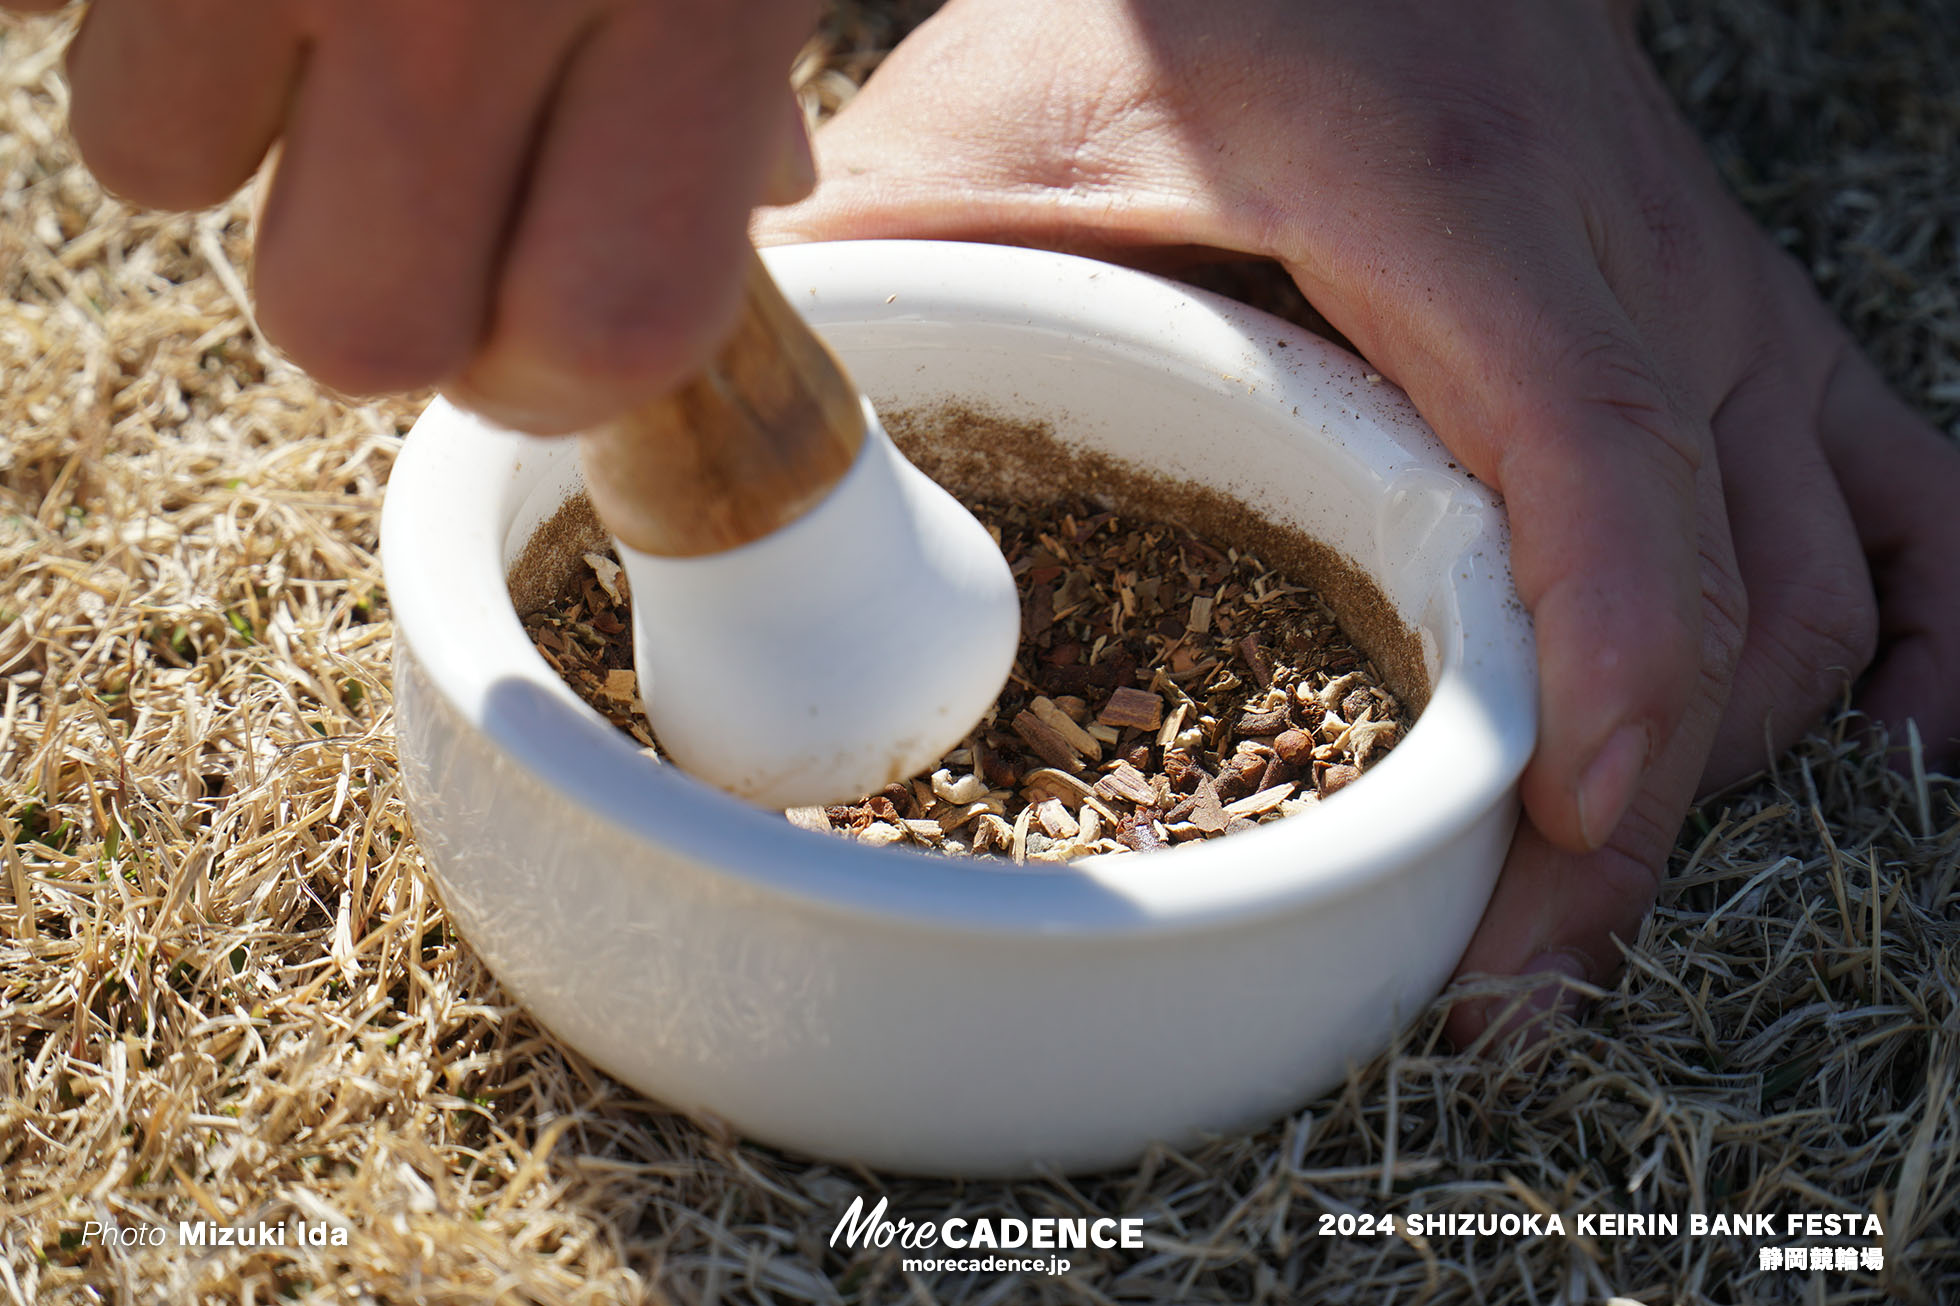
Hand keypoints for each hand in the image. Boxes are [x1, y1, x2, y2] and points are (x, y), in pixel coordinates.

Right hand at [30, 0, 817, 432]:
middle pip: (350, 325)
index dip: (567, 361)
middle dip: (388, 287)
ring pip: (147, 155)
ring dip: (221, 115)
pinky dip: (116, 3)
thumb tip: (757, 189)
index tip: (562, 309)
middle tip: (430, 175)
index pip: (601, 341)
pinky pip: (38, 8)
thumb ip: (742, 46)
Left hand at [758, 0, 1959, 1039]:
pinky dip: (1918, 636)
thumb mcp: (976, 127)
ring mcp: (1707, 296)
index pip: (1595, 466)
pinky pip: (1905, 491)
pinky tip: (1884, 748)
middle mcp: (1625, 262)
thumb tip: (753, 454)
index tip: (1552, 857)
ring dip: (1738, 758)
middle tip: (1497, 978)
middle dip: (1636, 810)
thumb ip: (876, 283)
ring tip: (1594, 911)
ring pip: (1822, 572)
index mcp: (1451, 211)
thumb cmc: (1144, 5)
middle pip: (1728, 581)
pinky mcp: (1726, 323)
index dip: (1609, 683)